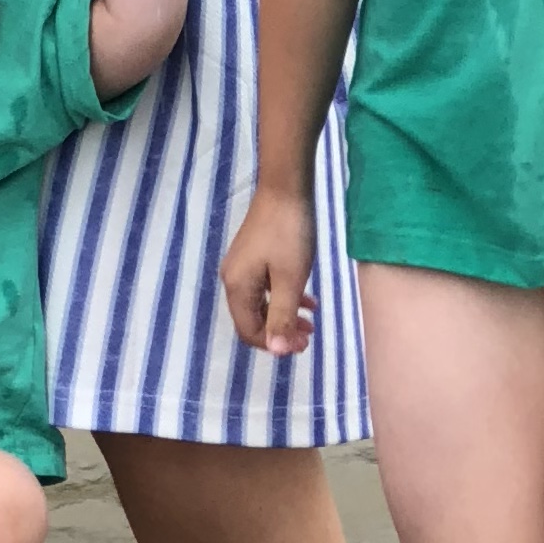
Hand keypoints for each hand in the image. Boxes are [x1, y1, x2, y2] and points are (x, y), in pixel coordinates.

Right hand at [220, 182, 317, 354]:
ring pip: (260, 305)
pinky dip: (283, 298)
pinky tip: (306, 299)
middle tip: (309, 335)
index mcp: (237, 287)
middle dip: (280, 332)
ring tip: (310, 320)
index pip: (249, 331)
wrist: (285, 190)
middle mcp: (233, 279)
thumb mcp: (289, 280)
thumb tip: (275, 352)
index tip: (304, 343)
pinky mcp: (253, 256)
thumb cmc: (288, 236)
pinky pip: (265, 288)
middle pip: (253, 320)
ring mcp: (241, 266)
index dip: (275, 344)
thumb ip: (281, 317)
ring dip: (284, 316)